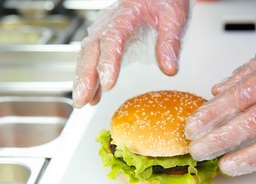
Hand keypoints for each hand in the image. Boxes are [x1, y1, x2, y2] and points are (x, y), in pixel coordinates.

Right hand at [72, 0, 189, 107]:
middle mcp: (109, 21)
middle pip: (92, 49)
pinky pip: (91, 57)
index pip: (112, 38)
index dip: (108, 62)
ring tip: (83, 101)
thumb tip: (169, 69)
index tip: (108, 83)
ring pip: (86, 54)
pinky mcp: (104, 38)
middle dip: (85, 77)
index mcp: (126, 14)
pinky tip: (92, 95)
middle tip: (83, 100)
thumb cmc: (163, 0)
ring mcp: (103, 29)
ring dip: (83, 79)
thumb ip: (169, 42)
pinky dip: (89, 77)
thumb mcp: (173, 17)